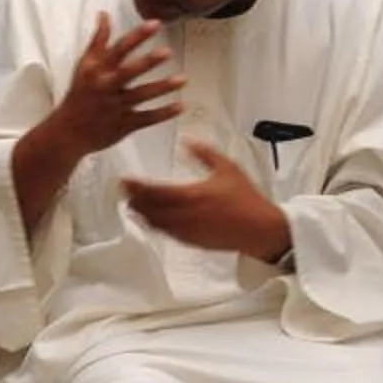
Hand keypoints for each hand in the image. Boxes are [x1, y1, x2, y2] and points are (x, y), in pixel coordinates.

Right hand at [45, 14, 182, 158]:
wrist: (68, 132)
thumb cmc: (80, 93)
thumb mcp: (85, 65)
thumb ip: (98, 40)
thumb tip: (104, 14)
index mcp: (98, 70)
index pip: (119, 48)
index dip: (137, 35)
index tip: (156, 23)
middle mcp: (106, 86)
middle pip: (128, 72)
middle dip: (147, 62)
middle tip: (167, 52)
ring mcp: (116, 106)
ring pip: (141, 95)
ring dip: (162, 87)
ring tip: (183, 79)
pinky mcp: (124, 125)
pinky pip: (147, 118)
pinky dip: (164, 113)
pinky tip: (181, 106)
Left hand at [122, 139, 290, 258]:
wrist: (259, 229)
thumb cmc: (246, 200)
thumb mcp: (228, 168)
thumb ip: (205, 153)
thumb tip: (188, 140)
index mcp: (193, 195)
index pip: (156, 191)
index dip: (136, 186)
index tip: (124, 180)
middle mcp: (185, 215)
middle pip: (150, 208)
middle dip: (134, 199)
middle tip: (123, 191)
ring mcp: (187, 231)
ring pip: (155, 223)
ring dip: (141, 214)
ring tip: (132, 204)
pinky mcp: (191, 242)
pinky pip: (165, 234)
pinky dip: (154, 226)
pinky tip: (150, 220)